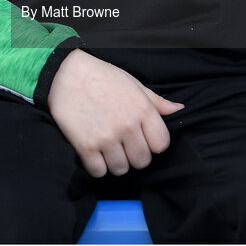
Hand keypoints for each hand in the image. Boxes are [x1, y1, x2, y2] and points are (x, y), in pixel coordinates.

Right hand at [47, 49, 183, 177]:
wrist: (65, 73)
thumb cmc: (101, 76)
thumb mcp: (132, 83)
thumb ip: (156, 101)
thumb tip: (179, 110)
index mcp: (142, 108)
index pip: (161, 144)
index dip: (152, 143)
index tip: (142, 138)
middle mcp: (127, 125)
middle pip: (142, 161)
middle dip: (134, 155)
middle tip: (122, 143)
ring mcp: (106, 137)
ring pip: (121, 169)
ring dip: (114, 162)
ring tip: (107, 146)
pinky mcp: (86, 147)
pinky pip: (99, 172)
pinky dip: (96, 165)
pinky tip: (93, 150)